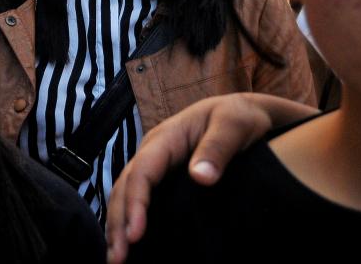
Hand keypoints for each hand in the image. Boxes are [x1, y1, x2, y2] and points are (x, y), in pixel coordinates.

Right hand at [105, 93, 316, 262]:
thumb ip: (218, 147)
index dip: (135, 203)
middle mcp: (153, 151)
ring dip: (117, 225)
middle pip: (124, 186)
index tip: (136, 235)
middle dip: (118, 222)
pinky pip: (137, 198)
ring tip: (115, 260)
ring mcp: (155, 164)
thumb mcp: (235, 124)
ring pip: (124, 194)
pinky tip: (129, 244)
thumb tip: (200, 177)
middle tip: (117, 260)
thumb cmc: (240, 116)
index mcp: (166, 137)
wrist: (244, 112)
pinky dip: (128, 220)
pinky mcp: (162, 178)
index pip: (142, 171)